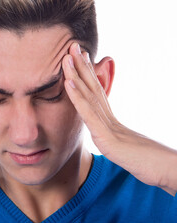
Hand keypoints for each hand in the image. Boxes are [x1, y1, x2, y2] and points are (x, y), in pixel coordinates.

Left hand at [62, 42, 176, 195]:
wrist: (162, 170)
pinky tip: (68, 82)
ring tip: (67, 56)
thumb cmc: (146, 161)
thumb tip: (107, 135)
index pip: (96, 92)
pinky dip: (77, 97)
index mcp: (110, 120)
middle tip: (72, 46)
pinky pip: (88, 113)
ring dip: (75, 75)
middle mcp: (108, 118)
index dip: (86, 74)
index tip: (79, 57)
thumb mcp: (123, 147)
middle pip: (92, 88)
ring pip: (88, 95)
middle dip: (80, 66)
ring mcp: (106, 125)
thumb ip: (113, 139)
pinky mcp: (105, 135)